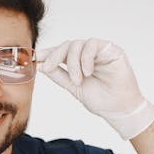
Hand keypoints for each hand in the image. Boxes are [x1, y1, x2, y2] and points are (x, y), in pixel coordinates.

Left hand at [36, 38, 153, 139]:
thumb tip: (41, 66)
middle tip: (49, 67)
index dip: (47, 53)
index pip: (60, 52)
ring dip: (73, 62)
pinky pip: (92, 45)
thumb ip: (58, 75)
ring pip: (77, 44)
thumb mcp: (73, 87)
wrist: (119, 109)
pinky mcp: (111, 49)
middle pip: (66, 45)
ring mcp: (99, 51)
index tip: (34, 56)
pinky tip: (87, 72)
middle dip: (54, 56)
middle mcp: (88, 54)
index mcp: (78, 62)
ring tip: (77, 80)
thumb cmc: (101, 100)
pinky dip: (86, 58)